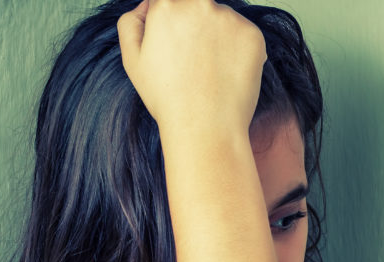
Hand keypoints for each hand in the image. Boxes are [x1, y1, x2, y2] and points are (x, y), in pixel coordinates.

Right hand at [117, 0, 265, 135]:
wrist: (205, 127)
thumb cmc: (167, 98)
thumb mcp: (132, 60)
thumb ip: (130, 23)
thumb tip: (146, 6)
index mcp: (167, 5)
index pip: (170, 1)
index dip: (171, 22)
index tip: (176, 42)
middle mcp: (199, 4)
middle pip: (197, 5)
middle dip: (195, 25)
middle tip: (193, 59)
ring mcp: (229, 18)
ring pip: (222, 20)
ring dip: (217, 37)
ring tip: (210, 72)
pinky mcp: (253, 35)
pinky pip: (244, 36)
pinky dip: (238, 51)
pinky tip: (226, 74)